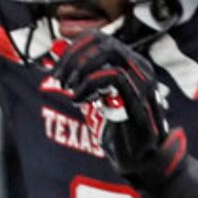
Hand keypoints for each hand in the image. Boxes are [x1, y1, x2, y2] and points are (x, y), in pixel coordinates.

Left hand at [50, 30, 197, 197]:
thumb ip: (84, 82)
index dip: (72, 48)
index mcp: (127, 64)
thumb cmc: (120, 133)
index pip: (98, 37)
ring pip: (108, 53)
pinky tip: (79, 101)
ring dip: (80, 69)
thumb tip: (58, 67)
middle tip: (58, 79)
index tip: (56, 68)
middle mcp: (137, 66)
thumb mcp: (97, 102)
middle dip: (73, 57)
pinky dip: (89, 86)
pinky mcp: (139, 94)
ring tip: (68, 89)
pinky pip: (112, 76)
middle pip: (102, 41)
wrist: (141, 159)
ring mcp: (141, 78)